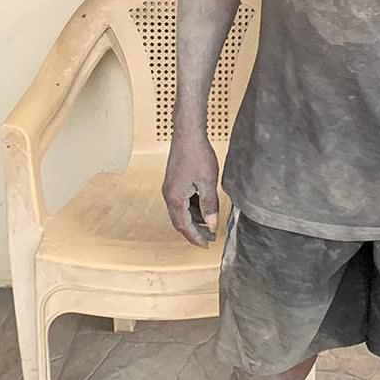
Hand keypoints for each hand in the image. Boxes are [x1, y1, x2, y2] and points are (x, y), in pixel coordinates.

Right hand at [161, 128, 220, 247]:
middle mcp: (169, 195)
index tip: (205, 245)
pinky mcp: (174, 182)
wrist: (187, 134)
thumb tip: (211, 224)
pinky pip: (182, 201)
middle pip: (180, 221)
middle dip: (194, 232)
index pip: (184, 225)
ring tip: (209, 225)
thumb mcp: (208, 182)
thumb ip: (209, 205)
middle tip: (208, 239)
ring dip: (194, 220)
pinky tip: (204, 208)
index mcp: (175, 198)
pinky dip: (192, 208)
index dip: (195, 237)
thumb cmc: (196, 154)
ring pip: (181, 211)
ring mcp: (170, 188)